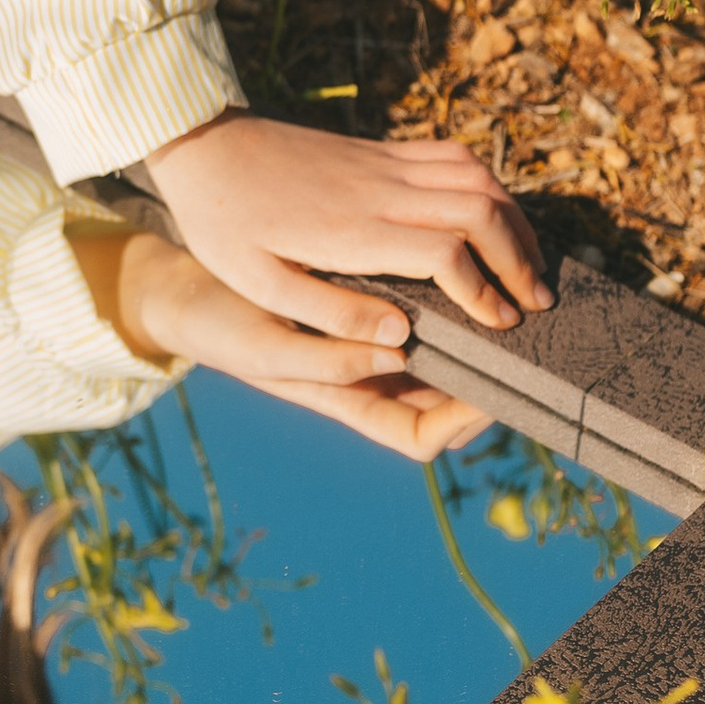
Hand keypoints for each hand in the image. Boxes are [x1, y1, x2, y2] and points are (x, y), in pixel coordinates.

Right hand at [74, 223, 494, 468]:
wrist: (187, 289)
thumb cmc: (221, 328)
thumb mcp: (268, 348)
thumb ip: (330, 360)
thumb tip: (400, 350)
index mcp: (347, 403)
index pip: (423, 438)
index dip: (466, 422)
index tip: (493, 386)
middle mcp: (367, 379)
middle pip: (445, 399)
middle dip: (486, 376)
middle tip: (517, 332)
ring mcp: (368, 343)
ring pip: (440, 355)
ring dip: (471, 335)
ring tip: (499, 298)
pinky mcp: (364, 306)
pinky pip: (419, 314)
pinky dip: (443, 299)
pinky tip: (456, 265)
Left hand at [129, 110, 547, 345]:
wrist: (202, 145)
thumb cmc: (224, 225)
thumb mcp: (262, 285)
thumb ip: (334, 314)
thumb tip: (406, 338)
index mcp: (352, 232)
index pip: (446, 255)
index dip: (485, 292)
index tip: (504, 326)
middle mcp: (379, 191)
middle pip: (480, 211)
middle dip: (520, 260)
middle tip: (537, 304)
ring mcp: (383, 163)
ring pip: (476, 177)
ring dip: (513, 221)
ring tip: (528, 265)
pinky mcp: (380, 149)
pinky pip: (453, 155)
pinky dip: (489, 186)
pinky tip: (493, 217)